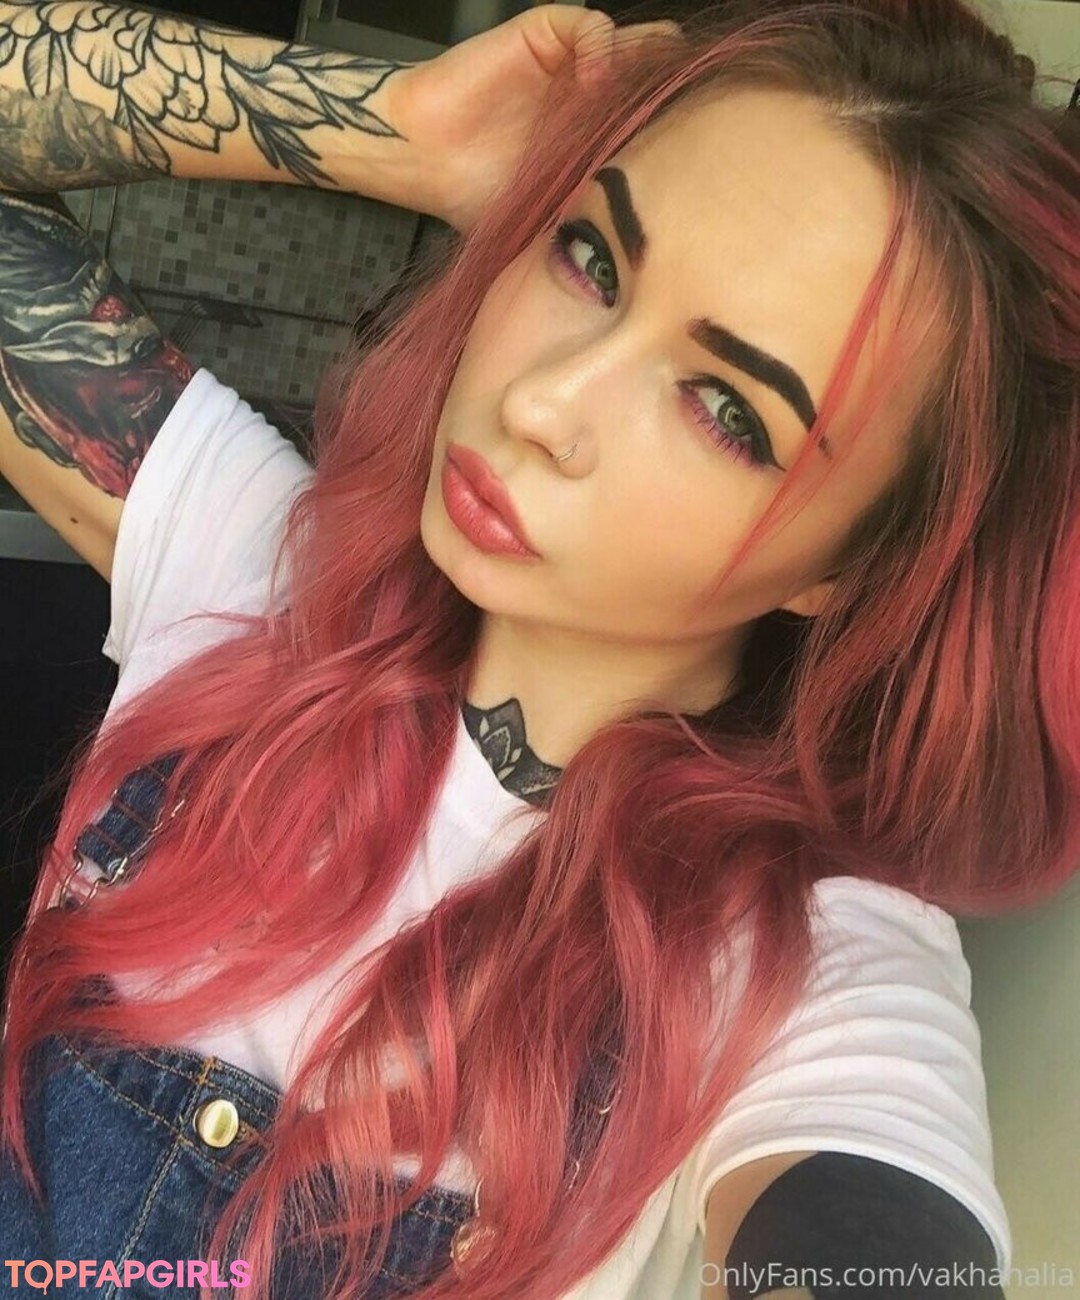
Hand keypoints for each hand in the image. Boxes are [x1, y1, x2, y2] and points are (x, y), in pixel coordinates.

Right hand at [392, 5, 679, 230]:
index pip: (662, 124)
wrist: (424, 160)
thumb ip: (596, 218)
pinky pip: (593, 27)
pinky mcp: (546, 35)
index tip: (687, 162)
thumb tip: (651, 253)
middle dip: (670, 98)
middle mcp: (593, 98)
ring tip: (632, 105)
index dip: (680, 135)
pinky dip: (602, 50)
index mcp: (601, 140)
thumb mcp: (553, 220)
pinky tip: (592, 84)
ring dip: (642, 69)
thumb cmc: (478, 194)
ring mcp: (573, 65)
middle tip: (671, 127)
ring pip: (639, 44)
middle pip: (660, 79)